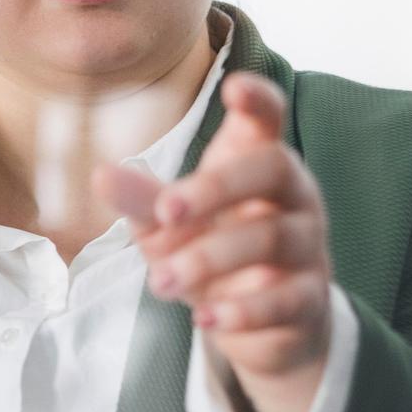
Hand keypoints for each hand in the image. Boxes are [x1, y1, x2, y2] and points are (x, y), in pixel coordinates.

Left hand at [96, 73, 332, 411]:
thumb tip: (101, 176)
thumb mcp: (171, 226)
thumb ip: (144, 201)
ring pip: (273, 238)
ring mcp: (308, 245)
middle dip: (217, 187)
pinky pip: (286, 298)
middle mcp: (293, 194)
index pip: (269, 118)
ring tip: (161, 281)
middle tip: (166, 212)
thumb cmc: (213, 251)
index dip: (258, 98)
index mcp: (258, 161)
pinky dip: (243, 310)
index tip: (234, 87)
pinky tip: (205, 317)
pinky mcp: (310, 297)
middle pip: (274, 167)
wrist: (259, 325)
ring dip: (210, 258)